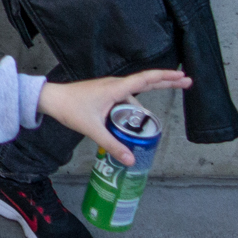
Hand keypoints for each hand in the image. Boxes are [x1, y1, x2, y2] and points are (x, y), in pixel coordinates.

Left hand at [36, 70, 189, 164]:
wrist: (50, 99)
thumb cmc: (69, 109)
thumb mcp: (93, 129)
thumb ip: (112, 145)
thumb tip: (130, 160)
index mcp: (116, 88)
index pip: (146, 79)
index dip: (166, 78)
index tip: (183, 76)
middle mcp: (115, 84)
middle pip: (146, 81)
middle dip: (167, 81)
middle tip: (187, 82)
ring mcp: (109, 87)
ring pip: (135, 91)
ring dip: (149, 96)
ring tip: (155, 112)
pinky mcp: (104, 93)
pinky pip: (125, 96)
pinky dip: (135, 103)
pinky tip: (134, 117)